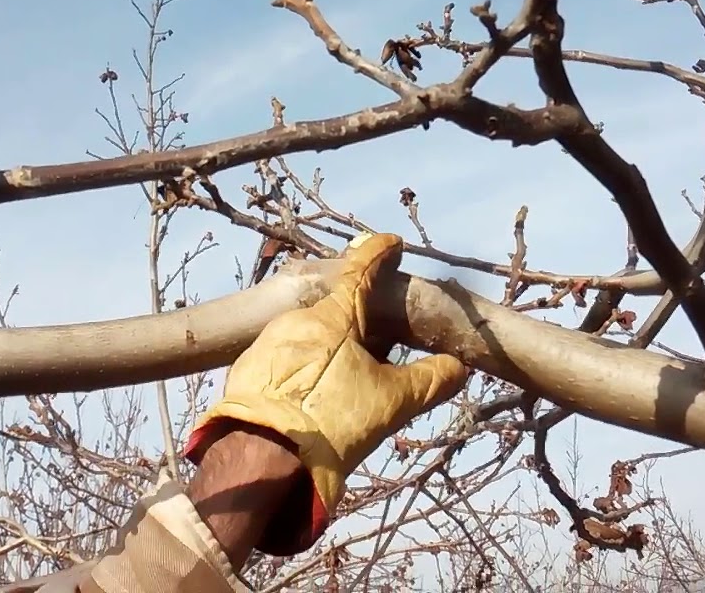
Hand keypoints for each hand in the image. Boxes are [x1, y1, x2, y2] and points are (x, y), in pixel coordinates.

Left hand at [184, 232, 468, 554]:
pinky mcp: (246, 370)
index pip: (361, 270)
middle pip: (334, 309)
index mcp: (333, 316)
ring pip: (307, 334)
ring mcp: (265, 343)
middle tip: (380, 347)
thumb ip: (429, 380)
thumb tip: (458, 367)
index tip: (391, 243)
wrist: (263, 461)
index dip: (379, 253)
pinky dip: (302, 367)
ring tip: (346, 382)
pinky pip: (282, 358)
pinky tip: (313, 396)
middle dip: (358, 321)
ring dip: (329, 347)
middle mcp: (295, 319)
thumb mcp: (391, 403)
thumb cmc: (333, 422)